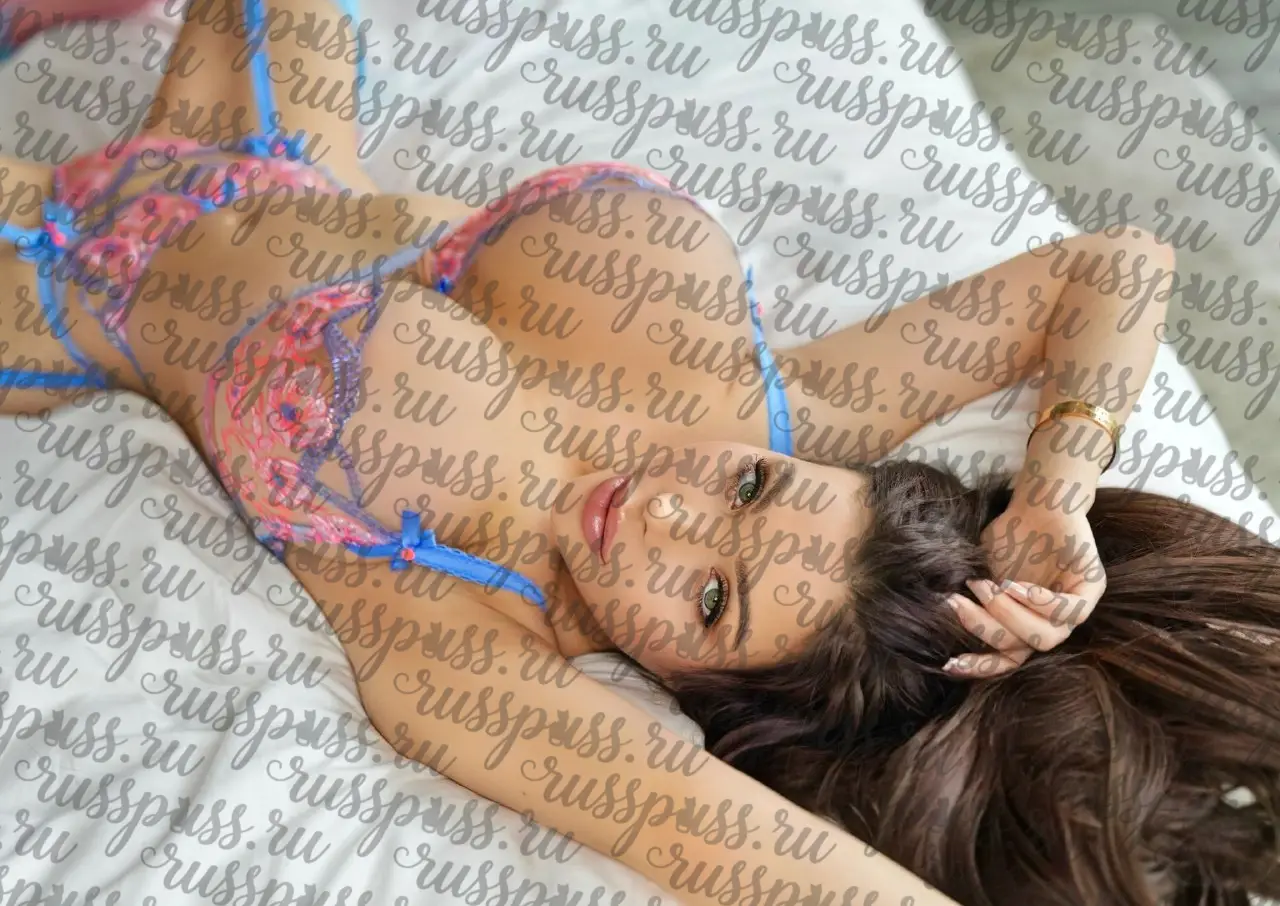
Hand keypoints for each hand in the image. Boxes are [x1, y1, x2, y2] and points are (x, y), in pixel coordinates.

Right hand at [943, 497, 1105, 677]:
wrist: (1039, 502)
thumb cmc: (1008, 537)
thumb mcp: (980, 570)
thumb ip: (970, 597)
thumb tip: (941, 618)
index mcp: (1024, 625)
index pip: (1005, 659)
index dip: (979, 666)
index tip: (949, 662)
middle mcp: (1049, 625)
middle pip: (1018, 650)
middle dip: (983, 628)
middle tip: (958, 601)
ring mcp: (1072, 611)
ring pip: (1045, 639)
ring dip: (1010, 616)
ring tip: (988, 588)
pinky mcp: (1090, 590)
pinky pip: (1068, 611)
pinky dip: (1037, 602)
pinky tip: (1014, 585)